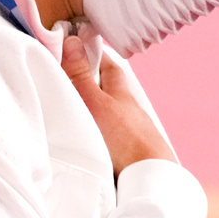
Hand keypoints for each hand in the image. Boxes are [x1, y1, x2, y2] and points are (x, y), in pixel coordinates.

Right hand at [61, 36, 176, 175]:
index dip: (91, 53)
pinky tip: (90, 137)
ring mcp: (130, 128)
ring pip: (109, 111)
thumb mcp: (95, 103)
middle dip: (91, 80)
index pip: (106, 63)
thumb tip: (72, 40)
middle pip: (108, 86)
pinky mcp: (129, 150)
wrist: (149, 177)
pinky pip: (111, 133)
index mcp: (120, 90)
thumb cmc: (124, 138)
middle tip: (69, 75)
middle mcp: (127, 107)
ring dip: (94, 108)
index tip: (74, 46)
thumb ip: (80, 76)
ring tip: (73, 108)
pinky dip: (99, 130)